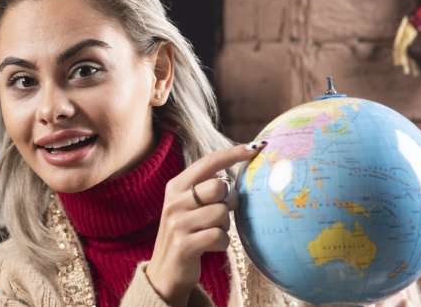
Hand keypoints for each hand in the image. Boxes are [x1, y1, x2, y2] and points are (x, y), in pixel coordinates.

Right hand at [145, 141, 265, 305]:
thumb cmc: (187, 234)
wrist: (164, 273)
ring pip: (222, 213)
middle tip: (220, 214)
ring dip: (224, 226)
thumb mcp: (189, 206)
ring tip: (210, 232)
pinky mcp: (184, 244)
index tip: (256, 147)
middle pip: (219, 187)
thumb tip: (239, 169)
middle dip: (228, 201)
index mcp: (175, 186)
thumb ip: (207, 188)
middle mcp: (174, 201)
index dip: (232, 153)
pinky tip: (210, 246)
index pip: (208, 162)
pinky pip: (220, 236)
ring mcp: (177, 223)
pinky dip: (222, 243)